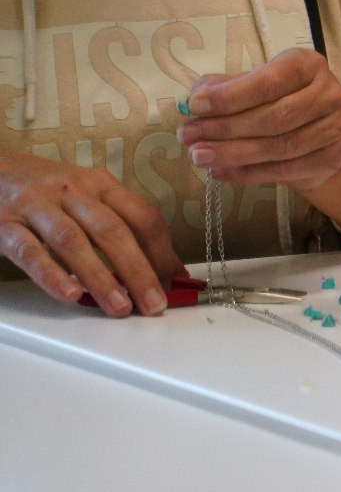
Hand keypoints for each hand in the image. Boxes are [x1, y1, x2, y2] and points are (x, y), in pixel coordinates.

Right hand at [0, 151, 181, 315]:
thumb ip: (122, 225)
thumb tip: (167, 266)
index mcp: (99, 184)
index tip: (173, 281)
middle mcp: (70, 190)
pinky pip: (30, 251)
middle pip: (113, 231)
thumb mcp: (86, 196)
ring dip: (100, 278)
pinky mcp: (3, 224)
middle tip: (155, 304)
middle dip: (139, 270)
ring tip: (120, 307)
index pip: (142, 216)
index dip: (162, 251)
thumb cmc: (43, 189)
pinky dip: (51, 275)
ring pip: (74, 241)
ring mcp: (35, 205)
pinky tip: (70, 295)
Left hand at [180, 50, 340, 192]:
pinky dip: (248, 174)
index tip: (195, 106)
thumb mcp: (253, 83)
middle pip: (275, 117)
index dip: (231, 96)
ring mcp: (334, 128)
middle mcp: (328, 94)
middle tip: (189, 137)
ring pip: (279, 147)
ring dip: (233, 154)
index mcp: (307, 66)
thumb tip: (196, 99)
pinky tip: (220, 172)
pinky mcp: (331, 157)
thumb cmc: (278, 99)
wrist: (320, 130)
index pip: (269, 82)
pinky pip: (284, 170)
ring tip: (199, 157)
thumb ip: (225, 87)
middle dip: (226, 129)